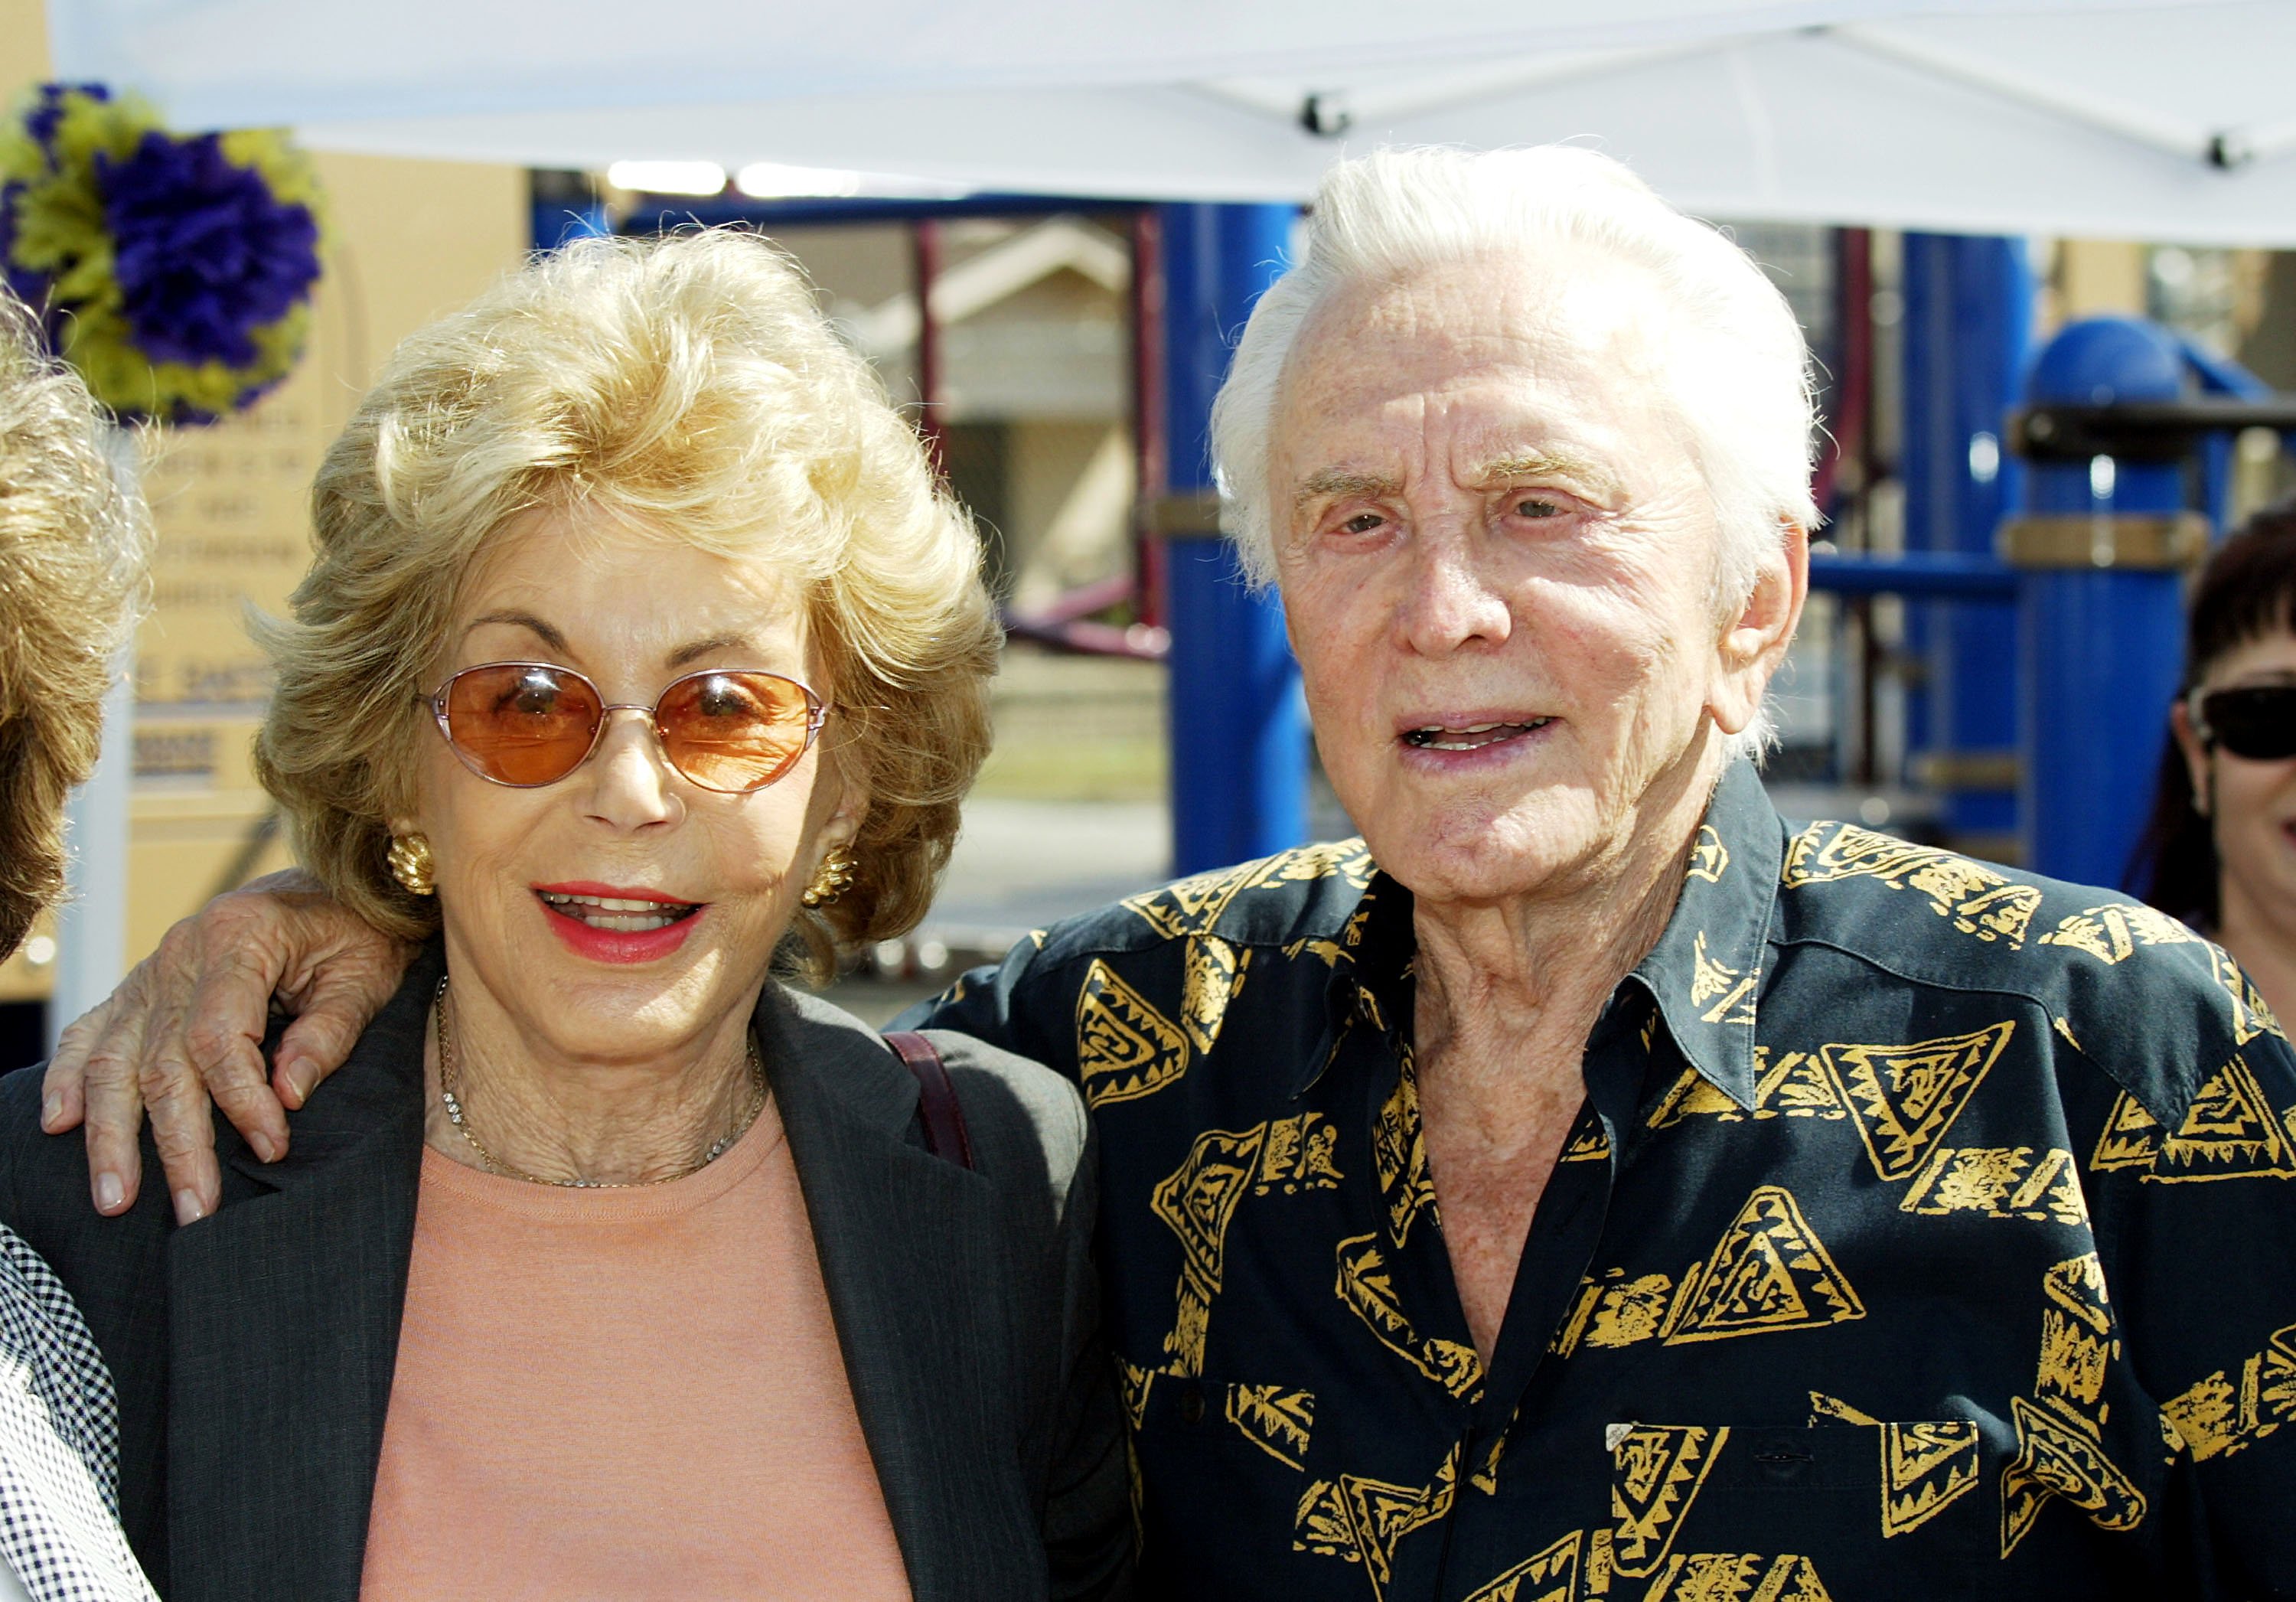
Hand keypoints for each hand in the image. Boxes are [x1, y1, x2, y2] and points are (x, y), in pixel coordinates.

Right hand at [41, 870, 413, 1224]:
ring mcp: (153, 970)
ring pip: (113, 1059)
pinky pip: (91, 1033)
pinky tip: (59, 1123)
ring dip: (111, 1134)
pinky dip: (70, 1078)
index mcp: (239, 937)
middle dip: (176, 1144)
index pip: (221, 1038)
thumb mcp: (366, 975)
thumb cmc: (361, 931)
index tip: (273, 1148)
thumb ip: (328, 1034)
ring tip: (115, 1198)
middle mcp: (182, 952)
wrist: (341, 886)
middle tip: (196, 1209)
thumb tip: (286, 1095)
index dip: (242, 1101)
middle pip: (163, 1062)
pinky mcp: (141, 987)